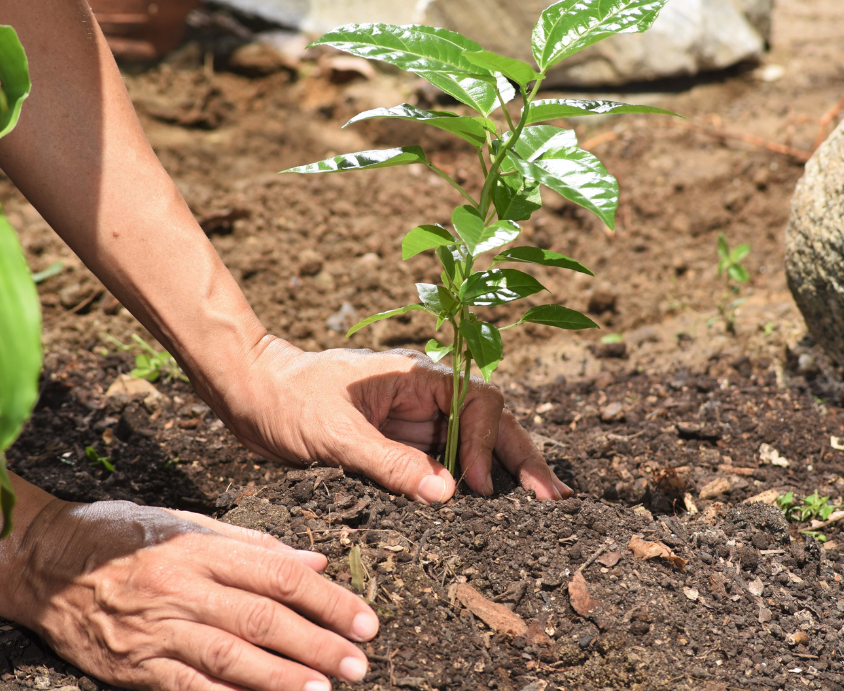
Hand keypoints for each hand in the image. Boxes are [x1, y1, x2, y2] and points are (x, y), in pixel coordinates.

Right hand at [9, 499, 377, 690]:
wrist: (47, 560)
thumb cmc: (124, 535)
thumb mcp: (190, 524)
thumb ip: (255, 545)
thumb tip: (315, 562)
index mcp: (203, 548)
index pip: (280, 575)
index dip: (328, 599)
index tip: (363, 619)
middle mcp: (184, 587)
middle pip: (263, 619)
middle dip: (318, 643)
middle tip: (358, 663)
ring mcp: (158, 629)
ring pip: (231, 656)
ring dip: (282, 677)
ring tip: (323, 690)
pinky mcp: (135, 666)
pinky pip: (187, 687)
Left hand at [219, 339, 570, 502]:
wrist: (254, 395)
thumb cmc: (289, 400)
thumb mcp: (334, 432)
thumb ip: (389, 462)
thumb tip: (447, 494)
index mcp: (416, 376)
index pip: (476, 402)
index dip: (483, 443)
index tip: (471, 486)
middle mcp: (426, 395)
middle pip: (490, 420)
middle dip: (521, 456)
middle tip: (554, 497)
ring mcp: (418, 420)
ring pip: (476, 441)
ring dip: (508, 469)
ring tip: (544, 500)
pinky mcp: (404, 443)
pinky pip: (448, 461)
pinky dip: (474, 480)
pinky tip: (496, 502)